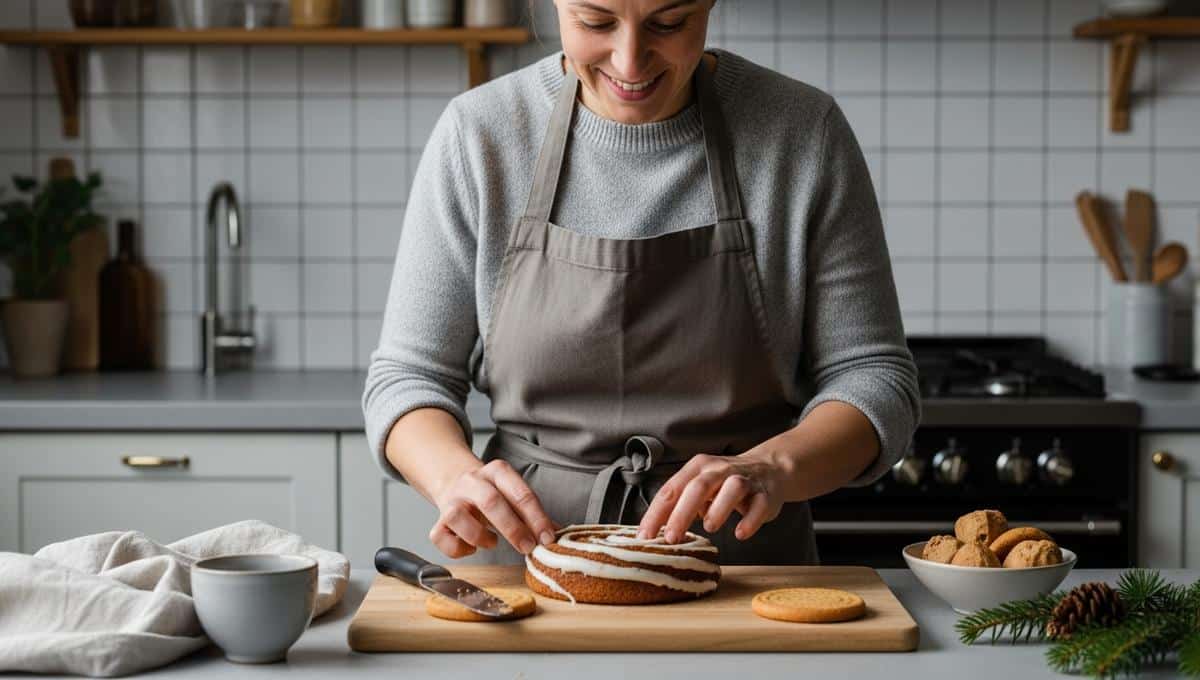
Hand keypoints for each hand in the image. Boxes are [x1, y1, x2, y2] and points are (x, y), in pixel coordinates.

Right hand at [429, 459, 557, 558]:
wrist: (455, 481)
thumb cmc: (492, 495)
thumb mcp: (513, 495)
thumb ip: (533, 515)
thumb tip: (558, 537)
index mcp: (497, 472)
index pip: (520, 491)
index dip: (536, 517)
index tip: (548, 537)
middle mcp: (472, 482)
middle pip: (490, 501)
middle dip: (513, 528)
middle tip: (528, 547)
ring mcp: (452, 500)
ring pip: (457, 516)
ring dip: (479, 536)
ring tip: (492, 542)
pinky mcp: (438, 520)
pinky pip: (440, 536)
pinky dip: (457, 549)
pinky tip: (471, 547)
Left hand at [637, 453, 783, 542]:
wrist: (769, 470)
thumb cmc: (724, 484)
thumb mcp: (699, 487)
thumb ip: (679, 504)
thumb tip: (654, 532)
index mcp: (698, 468)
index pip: (671, 489)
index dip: (656, 513)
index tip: (645, 536)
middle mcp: (719, 470)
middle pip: (698, 487)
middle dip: (682, 513)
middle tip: (671, 538)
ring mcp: (744, 480)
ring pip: (732, 489)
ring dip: (719, 508)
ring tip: (709, 528)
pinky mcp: (765, 494)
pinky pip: (759, 504)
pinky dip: (750, 519)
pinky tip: (740, 533)